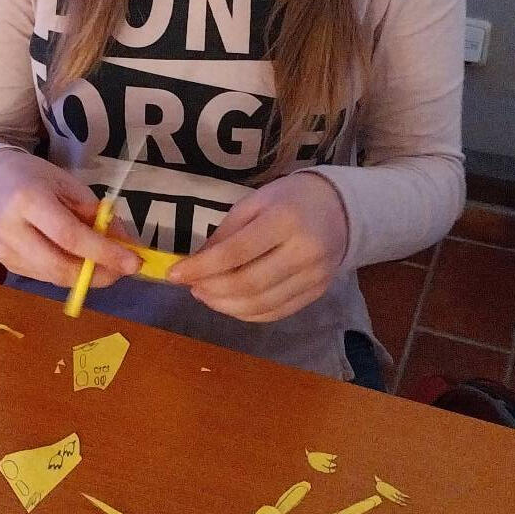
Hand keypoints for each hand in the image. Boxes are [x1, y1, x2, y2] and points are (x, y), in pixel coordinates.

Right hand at [0, 150, 139, 288]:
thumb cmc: (31, 177)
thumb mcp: (67, 184)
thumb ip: (95, 213)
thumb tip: (126, 244)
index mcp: (28, 199)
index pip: (69, 236)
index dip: (104, 253)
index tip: (133, 262)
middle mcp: (11, 230)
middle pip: (59, 266)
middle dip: (98, 274)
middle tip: (123, 270)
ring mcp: (4, 251)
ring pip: (53, 276)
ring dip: (86, 276)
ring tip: (106, 264)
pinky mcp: (5, 264)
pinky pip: (44, 276)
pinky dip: (68, 272)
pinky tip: (79, 260)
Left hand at [166, 173, 348, 321]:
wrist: (340, 208)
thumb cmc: (289, 200)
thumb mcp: (253, 203)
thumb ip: (225, 234)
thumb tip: (195, 265)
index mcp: (285, 220)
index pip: (235, 252)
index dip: (201, 267)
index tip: (174, 274)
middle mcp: (303, 252)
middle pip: (248, 284)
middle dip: (211, 290)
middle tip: (191, 286)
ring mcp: (314, 277)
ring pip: (261, 305)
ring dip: (225, 306)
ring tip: (206, 295)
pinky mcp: (317, 293)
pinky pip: (276, 312)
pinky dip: (246, 314)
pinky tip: (229, 304)